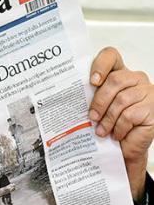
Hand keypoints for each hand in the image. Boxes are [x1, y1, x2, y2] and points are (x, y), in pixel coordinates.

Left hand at [88, 47, 153, 200]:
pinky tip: (115, 134)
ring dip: (108, 118)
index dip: (101, 64)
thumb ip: (88, 99)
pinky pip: (130, 115)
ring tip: (101, 131)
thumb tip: (60, 98)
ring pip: (122, 99)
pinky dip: (119, 127)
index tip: (93, 81)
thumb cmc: (109, 125)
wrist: (125, 147)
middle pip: (115, 80)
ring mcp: (145, 92)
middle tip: (92, 116)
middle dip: (100, 101)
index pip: (110, 56)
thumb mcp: (96, 110)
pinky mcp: (151, 108)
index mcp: (117, 74)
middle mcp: (134, 79)